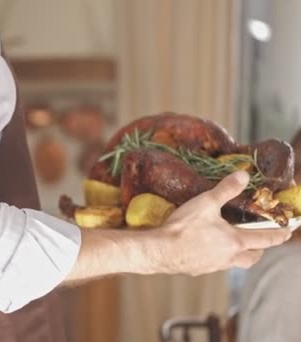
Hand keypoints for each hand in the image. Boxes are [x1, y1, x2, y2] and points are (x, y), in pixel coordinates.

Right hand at [158, 171, 291, 275]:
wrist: (160, 251)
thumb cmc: (183, 228)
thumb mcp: (205, 203)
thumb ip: (225, 190)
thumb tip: (243, 175)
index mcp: (235, 241)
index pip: (266, 239)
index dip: (279, 235)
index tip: (287, 232)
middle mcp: (228, 257)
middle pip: (253, 257)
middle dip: (259, 249)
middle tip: (259, 241)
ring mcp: (214, 266)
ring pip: (235, 263)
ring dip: (239, 255)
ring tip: (232, 244)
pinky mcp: (199, 270)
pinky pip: (215, 265)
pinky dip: (218, 257)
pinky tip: (207, 249)